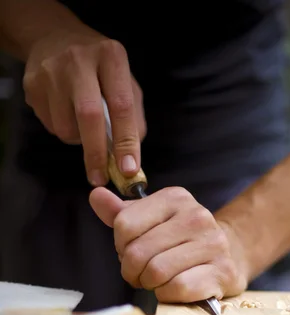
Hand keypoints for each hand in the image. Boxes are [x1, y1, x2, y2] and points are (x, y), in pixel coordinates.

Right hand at [23, 26, 145, 185]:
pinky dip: (63, 130)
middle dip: (96, 153)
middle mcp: (79, 60)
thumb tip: (130, 160)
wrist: (53, 38)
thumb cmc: (98, 68)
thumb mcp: (124, 82)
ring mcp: (52, 71)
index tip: (128, 169)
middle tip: (101, 177)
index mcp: (111, 56)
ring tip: (83, 126)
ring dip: (79, 141)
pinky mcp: (32, 85)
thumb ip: (133, 118)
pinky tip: (66, 113)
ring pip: (66, 126)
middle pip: (89, 116)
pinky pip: (50, 125)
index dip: (126, 142)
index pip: (122, 105)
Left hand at [89, 186, 248, 302]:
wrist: (231, 255)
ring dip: (150, 284)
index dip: (120, 246)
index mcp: (175, 198)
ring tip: (157, 282)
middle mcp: (197, 217)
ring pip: (156, 272)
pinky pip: (177, 288)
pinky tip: (174, 290)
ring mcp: (213, 244)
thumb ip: (122, 213)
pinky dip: (168, 295)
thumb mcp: (151, 221)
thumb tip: (96, 196)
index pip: (124, 225)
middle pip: (138, 252)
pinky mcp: (222, 272)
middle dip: (132, 271)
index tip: (131, 252)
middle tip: (141, 274)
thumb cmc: (181, 241)